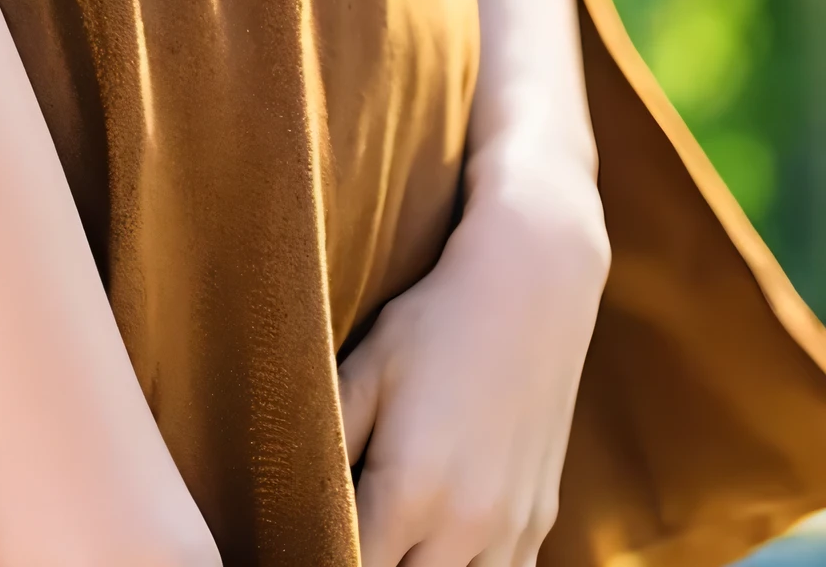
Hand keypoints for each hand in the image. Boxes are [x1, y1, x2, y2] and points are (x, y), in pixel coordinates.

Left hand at [339, 156, 608, 566]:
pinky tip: (444, 544)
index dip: (323, 553)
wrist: (532, 289)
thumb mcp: (366, 368)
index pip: (352, 565)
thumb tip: (287, 493)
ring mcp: (510, 528)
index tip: (308, 539)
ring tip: (399, 538)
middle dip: (372, 561)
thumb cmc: (434, 323)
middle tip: (352, 533)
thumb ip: (327, 441)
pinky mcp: (540, 520)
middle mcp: (464, 524)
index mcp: (409, 491)